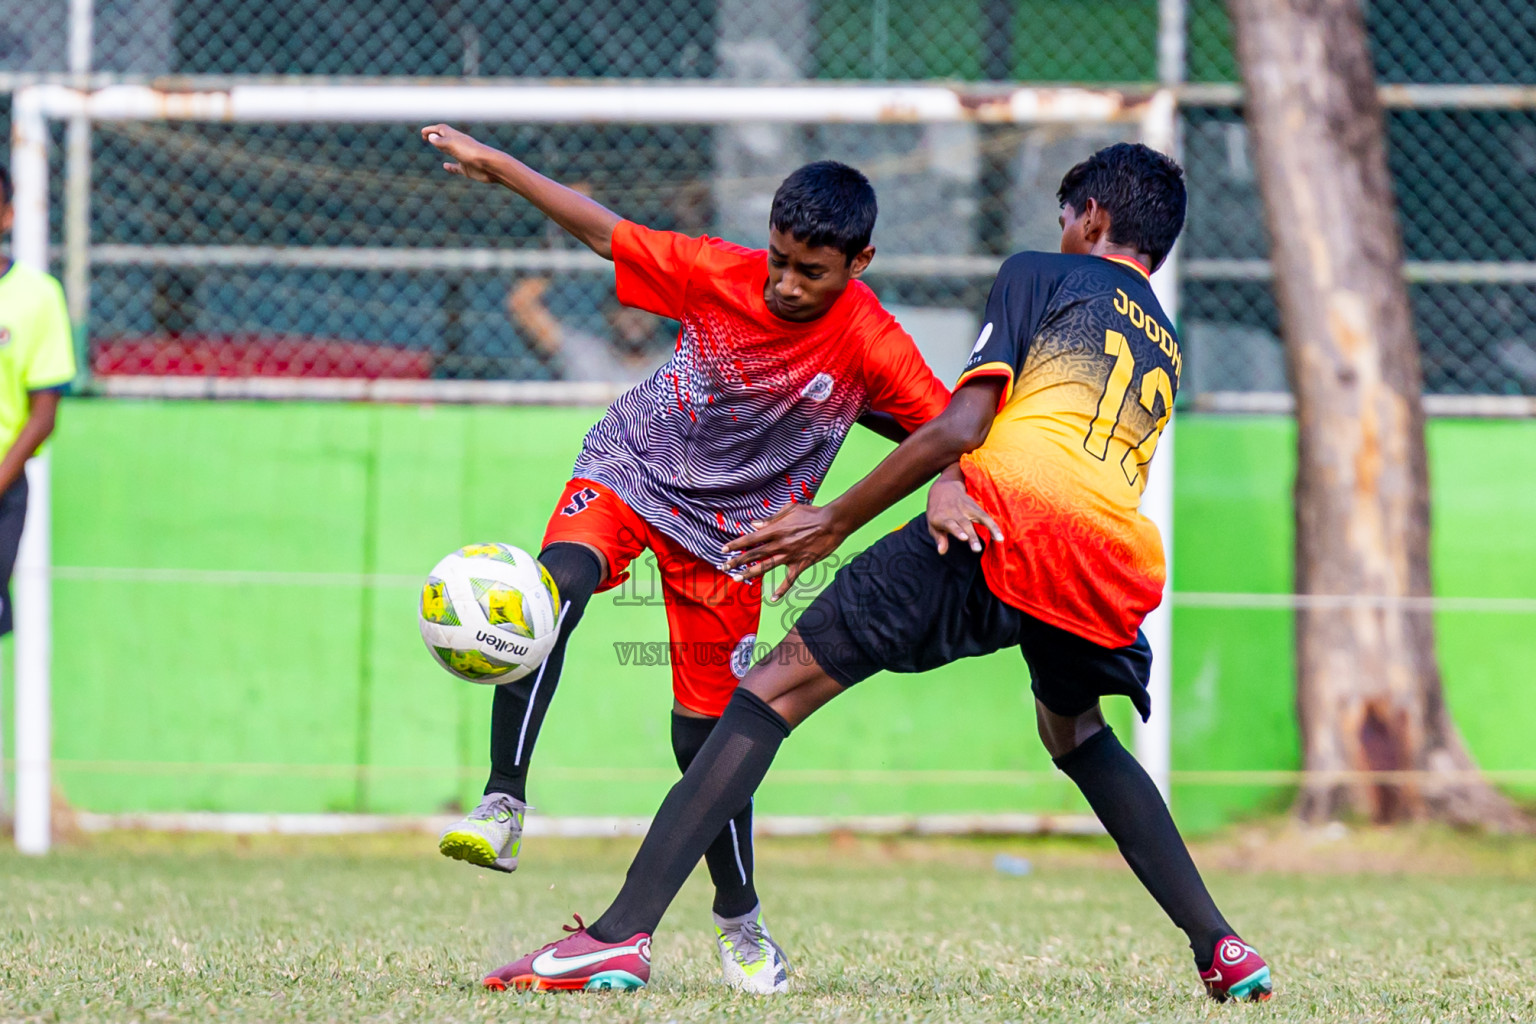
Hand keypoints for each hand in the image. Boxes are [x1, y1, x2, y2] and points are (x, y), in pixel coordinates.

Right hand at [421, 124, 499, 183]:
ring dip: (443, 148)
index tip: (422, 133)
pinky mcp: (468, 168)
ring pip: (451, 151)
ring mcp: (464, 157)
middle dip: (435, 136)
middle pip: (445, 138)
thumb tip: (431, 137)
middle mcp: (459, 146)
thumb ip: (441, 141)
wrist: (491, 166)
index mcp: (455, 137)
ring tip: (436, 147)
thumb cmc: (472, 153)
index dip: (431, 129)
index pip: (441, 129)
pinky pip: (457, 167)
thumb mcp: (453, 145)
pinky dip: (450, 167)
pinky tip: (445, 166)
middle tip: (425, 136)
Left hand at [722, 503, 845, 602]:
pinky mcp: (801, 564)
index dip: (735, 544)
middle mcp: (779, 544)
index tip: (724, 549)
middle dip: (737, 560)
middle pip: (754, 554)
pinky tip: (773, 598)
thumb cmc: (811, 513)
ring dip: (750, 573)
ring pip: (765, 567)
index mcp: (775, 530)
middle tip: (724, 567)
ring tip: (737, 578)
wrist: (832, 523)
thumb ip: (770, 519)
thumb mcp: (789, 509)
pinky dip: (781, 590)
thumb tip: (754, 525)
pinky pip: (789, 580)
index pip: (750, 539)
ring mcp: (790, 556)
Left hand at [926, 476, 1002, 554]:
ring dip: (990, 528)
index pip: (950, 524)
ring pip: (979, 517)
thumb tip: (941, 552)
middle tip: (977, 549)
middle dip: (972, 536)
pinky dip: (994, 526)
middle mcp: (955, 512)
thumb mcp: (932, 524)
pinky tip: (1000, 537)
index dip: (957, 530)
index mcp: (942, 517)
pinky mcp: (975, 507)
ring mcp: (966, 508)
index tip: (964, 538)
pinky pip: (986, 516)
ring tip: (999, 540)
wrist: (943, 488)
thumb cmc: (937, 512)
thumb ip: (939, 538)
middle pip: (965, 524)